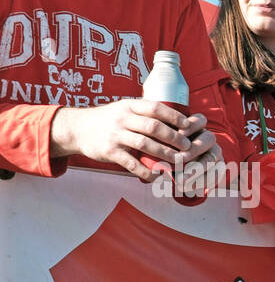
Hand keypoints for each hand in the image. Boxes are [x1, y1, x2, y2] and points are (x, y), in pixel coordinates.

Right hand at [50, 99, 211, 180]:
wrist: (77, 129)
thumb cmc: (109, 120)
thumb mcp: (124, 109)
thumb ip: (145, 113)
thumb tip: (177, 121)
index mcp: (129, 106)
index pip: (156, 108)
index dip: (175, 117)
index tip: (189, 125)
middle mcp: (122, 118)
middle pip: (153, 127)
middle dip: (174, 138)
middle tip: (188, 147)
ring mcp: (115, 135)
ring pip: (144, 144)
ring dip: (164, 154)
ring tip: (179, 161)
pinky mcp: (110, 151)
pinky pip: (131, 163)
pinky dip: (146, 171)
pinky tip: (157, 176)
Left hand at [168, 114, 223, 199]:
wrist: (177, 168)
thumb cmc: (164, 152)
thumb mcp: (162, 144)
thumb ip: (160, 142)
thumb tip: (147, 146)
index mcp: (196, 128)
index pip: (200, 120)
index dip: (192, 125)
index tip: (180, 132)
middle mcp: (208, 139)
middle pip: (209, 139)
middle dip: (194, 149)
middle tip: (180, 159)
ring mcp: (214, 153)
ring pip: (213, 158)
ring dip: (198, 169)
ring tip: (182, 180)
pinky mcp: (218, 168)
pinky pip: (217, 174)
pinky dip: (204, 182)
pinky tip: (192, 188)